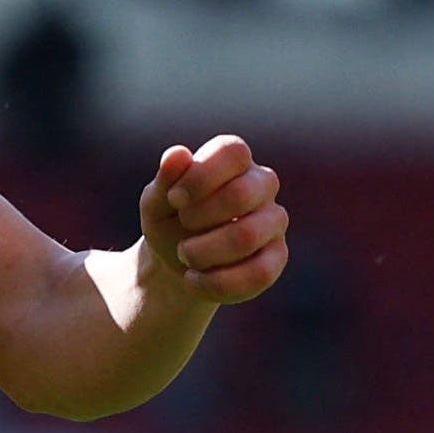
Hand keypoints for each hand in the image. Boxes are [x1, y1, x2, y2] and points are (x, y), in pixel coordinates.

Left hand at [139, 134, 287, 302]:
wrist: (175, 260)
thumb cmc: (169, 218)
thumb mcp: (156, 200)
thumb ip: (166, 178)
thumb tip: (178, 153)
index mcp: (234, 160)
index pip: (233, 151)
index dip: (200, 176)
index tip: (174, 199)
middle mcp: (262, 185)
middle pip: (242, 193)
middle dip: (200, 215)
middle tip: (182, 224)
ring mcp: (274, 221)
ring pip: (248, 235)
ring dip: (204, 251)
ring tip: (184, 253)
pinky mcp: (277, 257)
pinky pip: (258, 273)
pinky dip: (217, 281)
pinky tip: (194, 279)